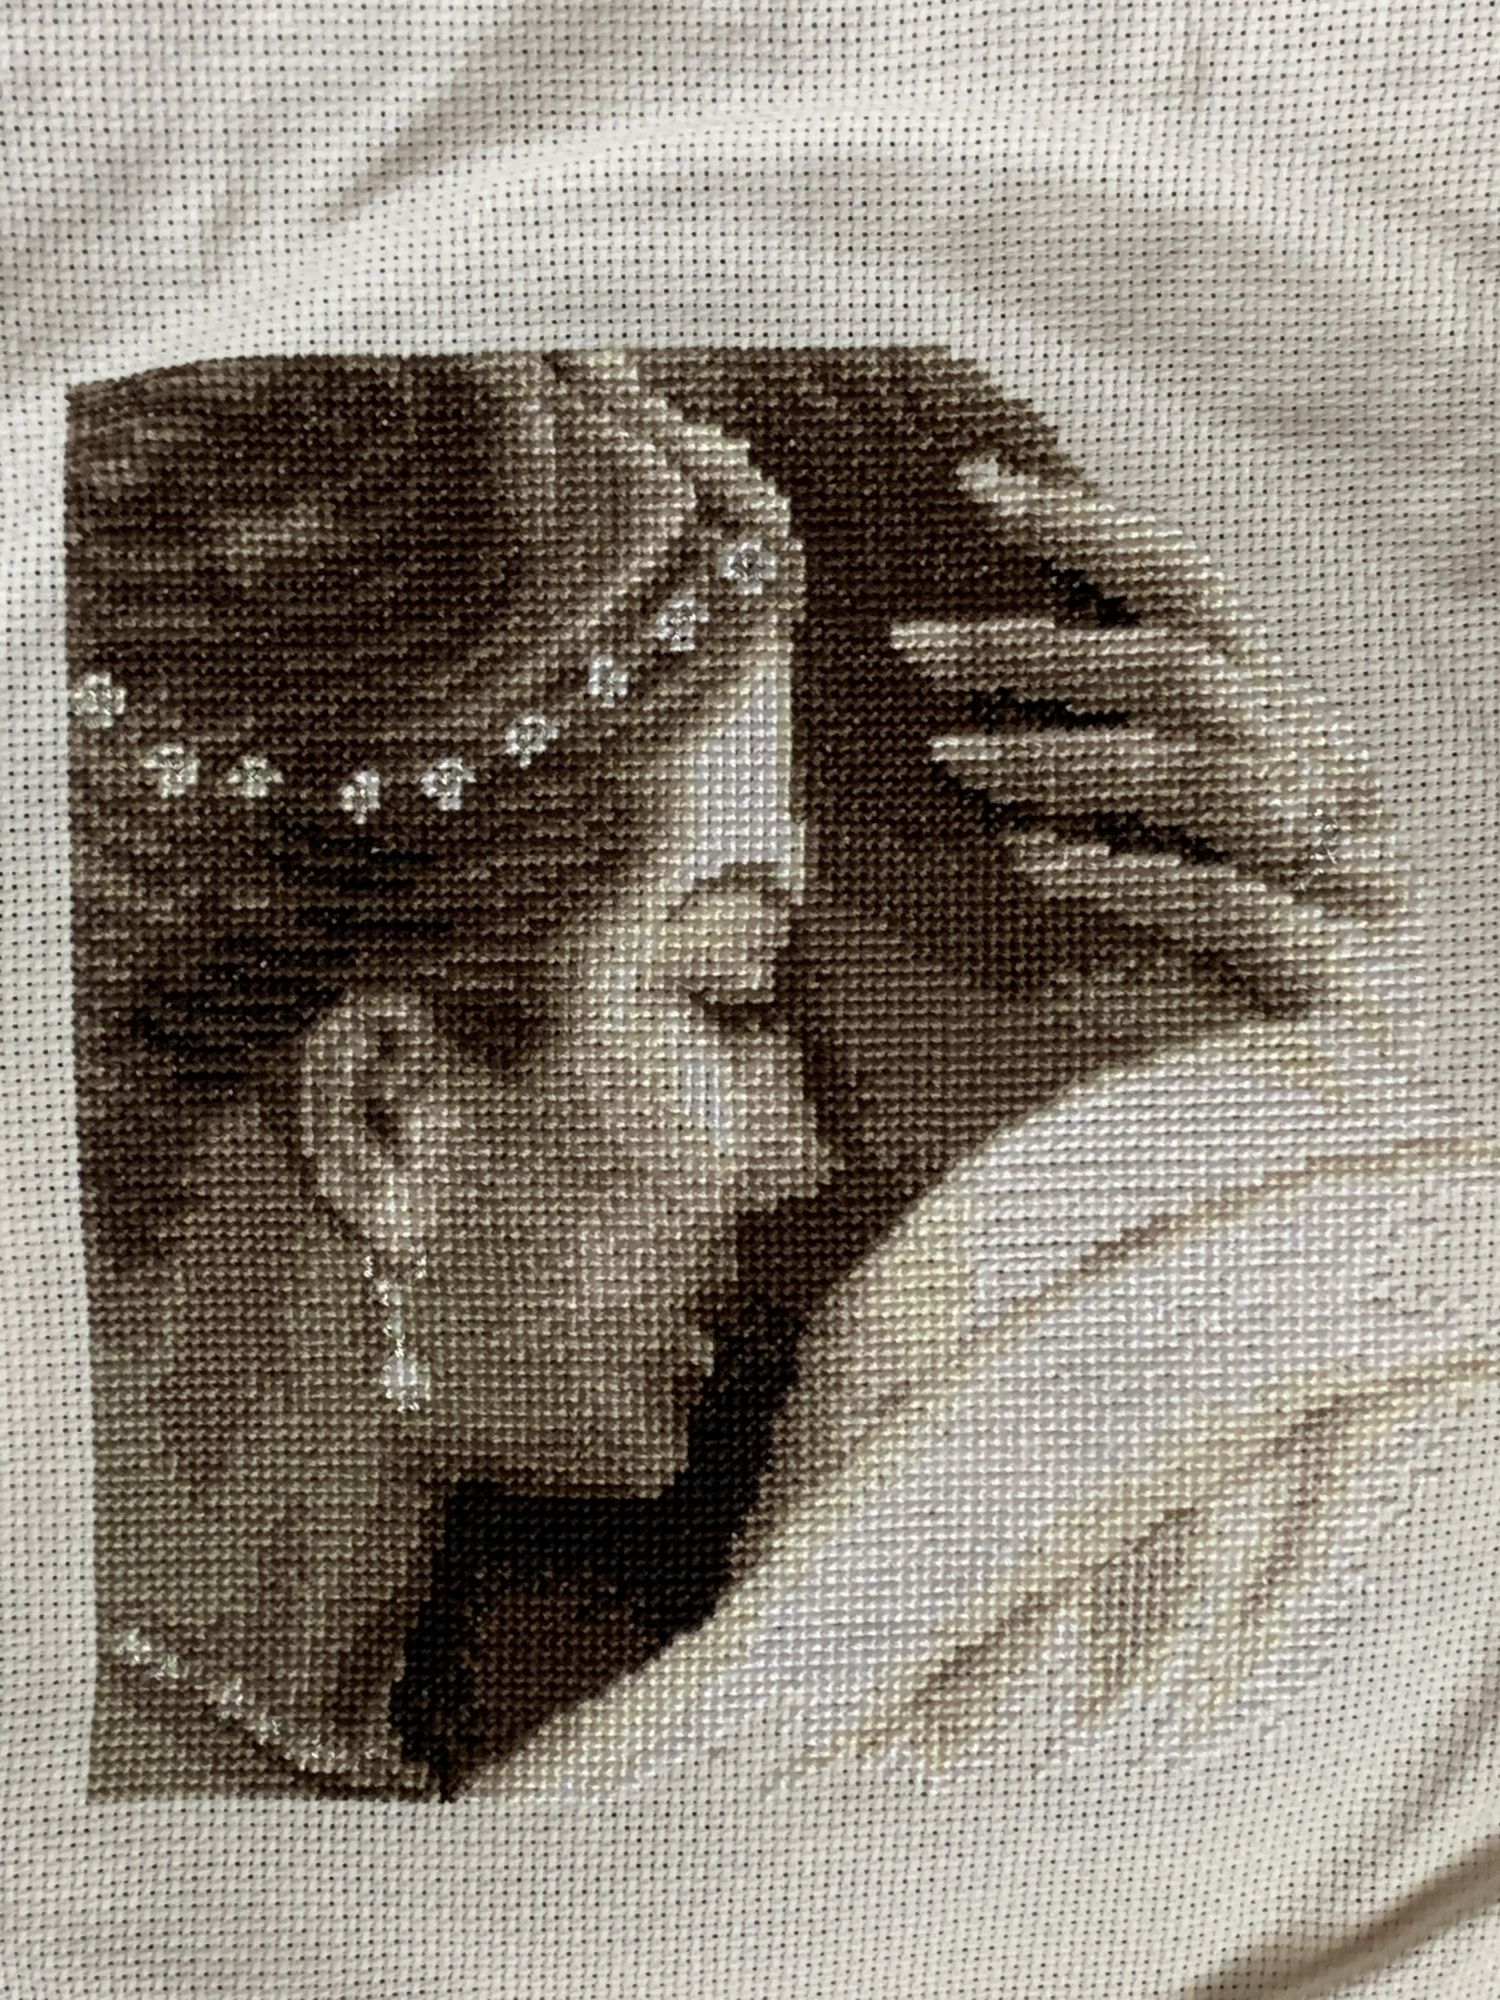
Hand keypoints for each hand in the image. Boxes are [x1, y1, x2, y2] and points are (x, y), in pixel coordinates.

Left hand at [891, 460, 1403, 1010]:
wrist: (1310, 1115)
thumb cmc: (1202, 967)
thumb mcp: (1162, 840)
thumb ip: (1100, 759)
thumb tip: (966, 701)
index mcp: (1278, 728)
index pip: (1187, 591)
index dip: (1086, 527)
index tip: (974, 482)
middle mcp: (1314, 780)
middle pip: (1182, 669)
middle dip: (1037, 645)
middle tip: (910, 645)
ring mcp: (1329, 876)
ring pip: (1198, 771)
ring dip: (1057, 757)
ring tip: (947, 759)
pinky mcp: (1317, 975)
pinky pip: (1223, 901)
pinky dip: (1121, 873)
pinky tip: (1030, 864)